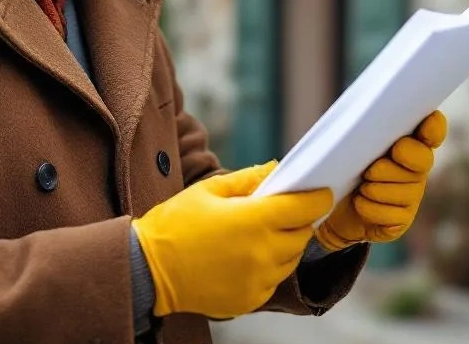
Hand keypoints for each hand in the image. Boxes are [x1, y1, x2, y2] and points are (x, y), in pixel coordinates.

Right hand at [133, 161, 332, 318]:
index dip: (317, 198)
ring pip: (291, 258)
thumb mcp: (208, 191)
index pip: (305, 208)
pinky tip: (245, 258)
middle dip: (296, 220)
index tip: (320, 193)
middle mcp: (262, 252)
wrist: (148, 270)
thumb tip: (274, 169)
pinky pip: (274, 279)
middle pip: (302, 233)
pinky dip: (268, 267)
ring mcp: (258, 279)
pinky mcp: (251, 299)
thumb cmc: (174, 225)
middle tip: (278, 212)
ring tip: (257, 236)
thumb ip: (247, 179)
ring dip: (284, 245)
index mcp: (254, 220)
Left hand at [314, 110, 446, 250]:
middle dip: (396, 164)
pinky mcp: (402, 220)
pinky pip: (393, 214)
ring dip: (377, 188)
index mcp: (407, 142)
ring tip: (361, 186)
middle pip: (423, 160)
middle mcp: (416, 168)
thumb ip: (361, 134)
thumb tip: (366, 132)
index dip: (434, 127)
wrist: (328, 206)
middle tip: (370, 170)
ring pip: (406, 190)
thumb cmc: (341, 167)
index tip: (426, 124)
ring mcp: (412, 194)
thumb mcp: (347, 146)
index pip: (432, 131)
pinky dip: (370, 208)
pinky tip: (359, 203)